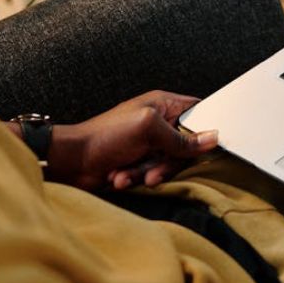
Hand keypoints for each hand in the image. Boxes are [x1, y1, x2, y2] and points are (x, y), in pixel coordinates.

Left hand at [47, 90, 217, 189]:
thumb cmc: (103, 136)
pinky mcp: (140, 161)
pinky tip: (120, 176)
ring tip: (127, 173)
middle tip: (152, 169)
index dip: (204, 129)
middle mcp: (159, 123)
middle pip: (187, 146)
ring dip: (148, 172)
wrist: (71, 161)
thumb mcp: (148, 130)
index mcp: (163, 104)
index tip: (201, 147)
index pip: (198, 112)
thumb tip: (211, 139)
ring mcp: (149, 143)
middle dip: (168, 162)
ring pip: (170, 164)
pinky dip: (137, 178)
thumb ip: (182, 137)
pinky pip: (154, 173)